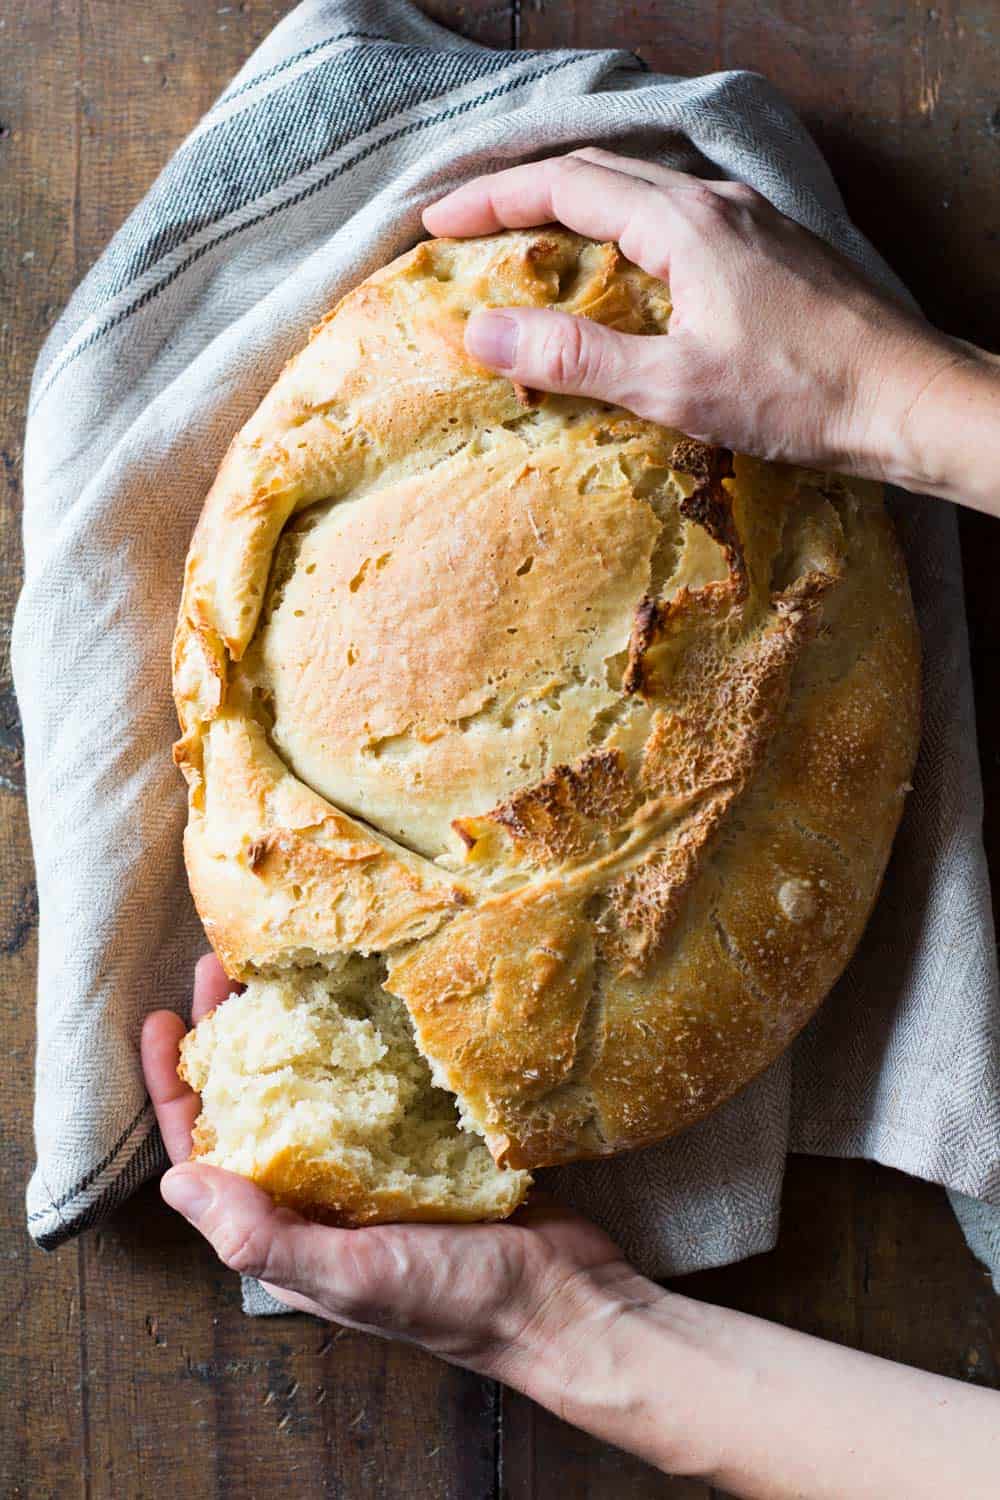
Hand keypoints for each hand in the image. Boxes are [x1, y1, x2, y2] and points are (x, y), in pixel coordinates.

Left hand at [141, 956, 659, 1382]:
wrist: (564, 1302)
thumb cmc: (457, 1300)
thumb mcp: (353, 1274)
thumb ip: (265, 1237)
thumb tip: (174, 1186)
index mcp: (286, 1229)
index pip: (206, 1152)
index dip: (175, 1087)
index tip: (163, 1019)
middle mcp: (318, 1194)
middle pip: (252, 1102)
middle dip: (229, 1036)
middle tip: (223, 967)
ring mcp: (371, 1166)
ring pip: (309, 1084)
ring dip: (288, 1026)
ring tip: (279, 965)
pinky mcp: (422, 1142)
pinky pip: (372, 1082)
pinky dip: (357, 1037)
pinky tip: (358, 994)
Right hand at [423, 149, 978, 489]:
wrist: (909, 400)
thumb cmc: (799, 396)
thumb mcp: (675, 387)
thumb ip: (577, 358)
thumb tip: (481, 333)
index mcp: (685, 222)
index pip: (565, 185)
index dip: (493, 198)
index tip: (437, 222)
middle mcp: (716, 202)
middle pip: (599, 174)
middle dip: (523, 194)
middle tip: (467, 228)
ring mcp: (749, 222)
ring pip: (641, 192)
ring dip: (575, 209)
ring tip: (529, 247)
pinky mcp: (770, 251)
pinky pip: (676, 218)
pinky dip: (623, 231)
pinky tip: (622, 274)